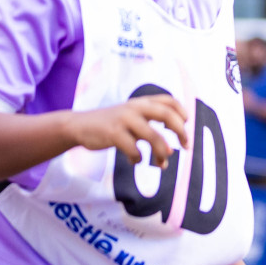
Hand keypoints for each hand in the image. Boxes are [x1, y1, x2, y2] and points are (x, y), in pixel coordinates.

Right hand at [63, 94, 190, 166]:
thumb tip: (170, 147)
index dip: (181, 112)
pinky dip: (137, 158)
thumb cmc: (111, 124)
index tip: (186, 125)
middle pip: (166, 115)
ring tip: (162, 164)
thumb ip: (148, 123)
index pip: (169, 100)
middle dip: (180, 131)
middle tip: (186, 145)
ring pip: (153, 136)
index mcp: (141, 102)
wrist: (79, 126)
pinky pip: (134, 149)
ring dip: (161, 152)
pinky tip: (135, 161)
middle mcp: (135, 107)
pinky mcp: (113, 133)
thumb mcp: (130, 116)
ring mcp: (124, 119)